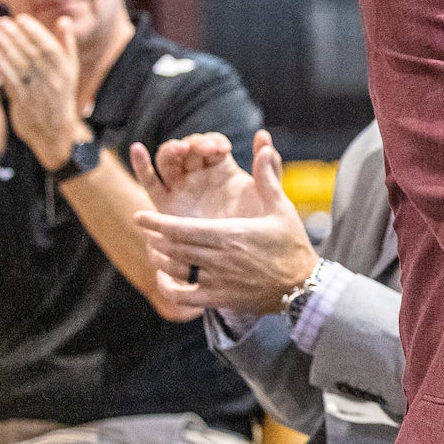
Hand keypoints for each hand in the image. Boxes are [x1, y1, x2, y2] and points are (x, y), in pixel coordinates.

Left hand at [0, 13, 86, 169]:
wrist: (56, 132)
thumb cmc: (59, 95)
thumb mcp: (69, 70)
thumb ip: (66, 45)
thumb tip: (64, 20)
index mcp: (65, 70)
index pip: (50, 47)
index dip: (35, 32)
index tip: (20, 19)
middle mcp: (53, 80)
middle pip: (33, 54)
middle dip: (16, 37)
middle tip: (0, 23)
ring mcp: (38, 92)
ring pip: (21, 67)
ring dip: (6, 49)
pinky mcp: (23, 103)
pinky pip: (12, 83)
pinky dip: (2, 69)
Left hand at [130, 130, 319, 316]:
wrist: (304, 286)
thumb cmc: (292, 244)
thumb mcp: (281, 208)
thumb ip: (267, 177)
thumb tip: (263, 144)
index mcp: (229, 234)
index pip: (179, 228)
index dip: (155, 223)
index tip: (139, 217)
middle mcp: (219, 258)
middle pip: (171, 247)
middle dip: (154, 238)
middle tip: (147, 231)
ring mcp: (218, 281)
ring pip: (174, 269)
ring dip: (159, 258)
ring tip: (155, 249)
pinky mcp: (219, 299)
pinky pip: (182, 296)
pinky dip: (168, 287)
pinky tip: (165, 279)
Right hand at [132, 130, 258, 219]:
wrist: (238, 258)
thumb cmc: (255, 227)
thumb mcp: (267, 198)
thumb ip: (270, 170)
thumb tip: (264, 134)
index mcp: (222, 168)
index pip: (212, 144)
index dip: (213, 141)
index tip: (222, 148)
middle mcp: (198, 174)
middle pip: (189, 149)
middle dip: (195, 144)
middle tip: (206, 150)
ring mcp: (180, 187)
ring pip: (168, 160)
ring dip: (172, 150)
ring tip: (182, 150)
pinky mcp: (164, 203)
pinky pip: (149, 181)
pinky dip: (141, 164)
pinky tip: (138, 149)